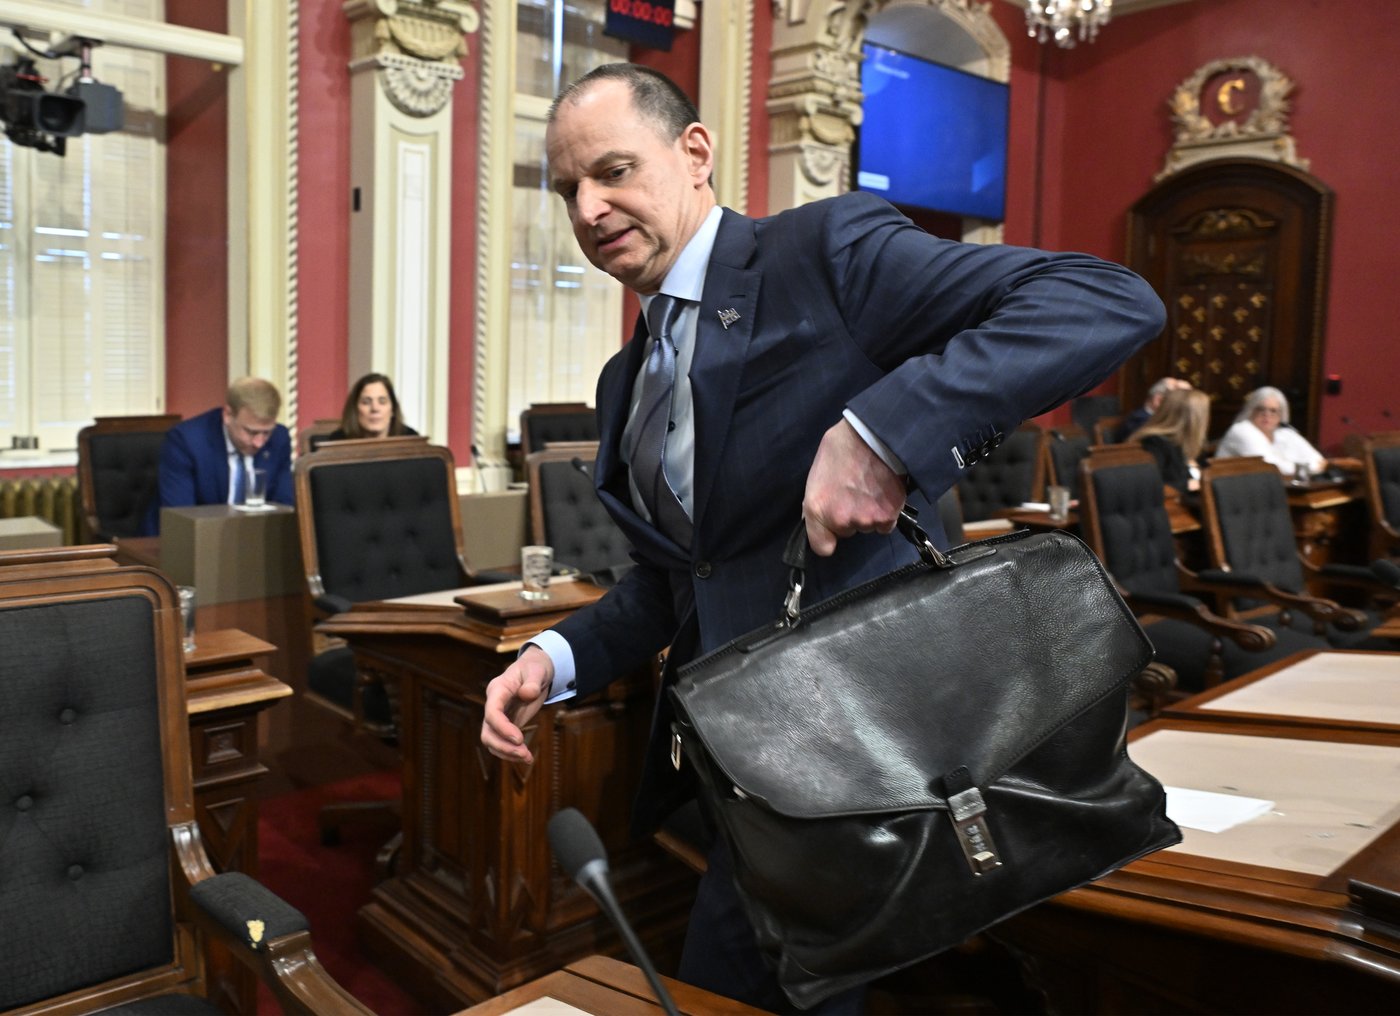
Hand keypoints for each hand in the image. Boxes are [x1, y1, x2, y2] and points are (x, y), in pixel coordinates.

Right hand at [480, 646, 555, 763]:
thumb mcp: (538, 670)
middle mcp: (493, 705)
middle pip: (488, 731)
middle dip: (504, 746)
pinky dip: (511, 752)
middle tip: (525, 754)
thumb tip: (528, 694)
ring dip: (507, 753)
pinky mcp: (505, 725)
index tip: (519, 739)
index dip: (502, 727)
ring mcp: (498, 717)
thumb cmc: (534, 668)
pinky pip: (502, 743)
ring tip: (528, 758)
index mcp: (498, 690)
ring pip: (492, 741)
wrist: (535, 671)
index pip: (491, 712)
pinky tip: (527, 757)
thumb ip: (533, 681)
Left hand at [802, 419, 906, 556]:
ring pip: (868, 526)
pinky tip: (884, 492)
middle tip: (856, 491)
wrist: (876, 435)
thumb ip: (818, 498)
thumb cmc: (843, 446)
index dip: (828, 537)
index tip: (832, 531)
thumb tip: (817, 512)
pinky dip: (887, 512)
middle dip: (851, 516)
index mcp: (816, 508)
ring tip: (871, 487)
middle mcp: (840, 520)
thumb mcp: (818, 471)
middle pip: (847, 532)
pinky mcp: (888, 516)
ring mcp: (865, 520)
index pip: (821, 546)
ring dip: (870, 513)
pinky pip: (886, 524)